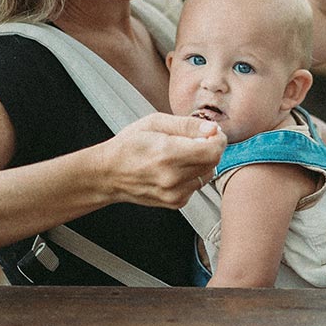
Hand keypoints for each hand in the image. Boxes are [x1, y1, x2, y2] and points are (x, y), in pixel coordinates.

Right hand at [97, 112, 225, 207]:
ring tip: (180, 155)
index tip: (211, 132)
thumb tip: (213, 129)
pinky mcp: (175, 203)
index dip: (217, 139)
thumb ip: (187, 125)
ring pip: (207, 174)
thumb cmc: (129, 145)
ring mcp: (174, 194)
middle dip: (210, 148)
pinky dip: (192, 175)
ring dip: (201, 162)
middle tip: (194, 139)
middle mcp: (173, 178)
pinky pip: (197, 185)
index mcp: (168, 154)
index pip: (213, 150)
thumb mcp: (155, 122)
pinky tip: (174, 169)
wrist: (109, 174)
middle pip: (213, 162)